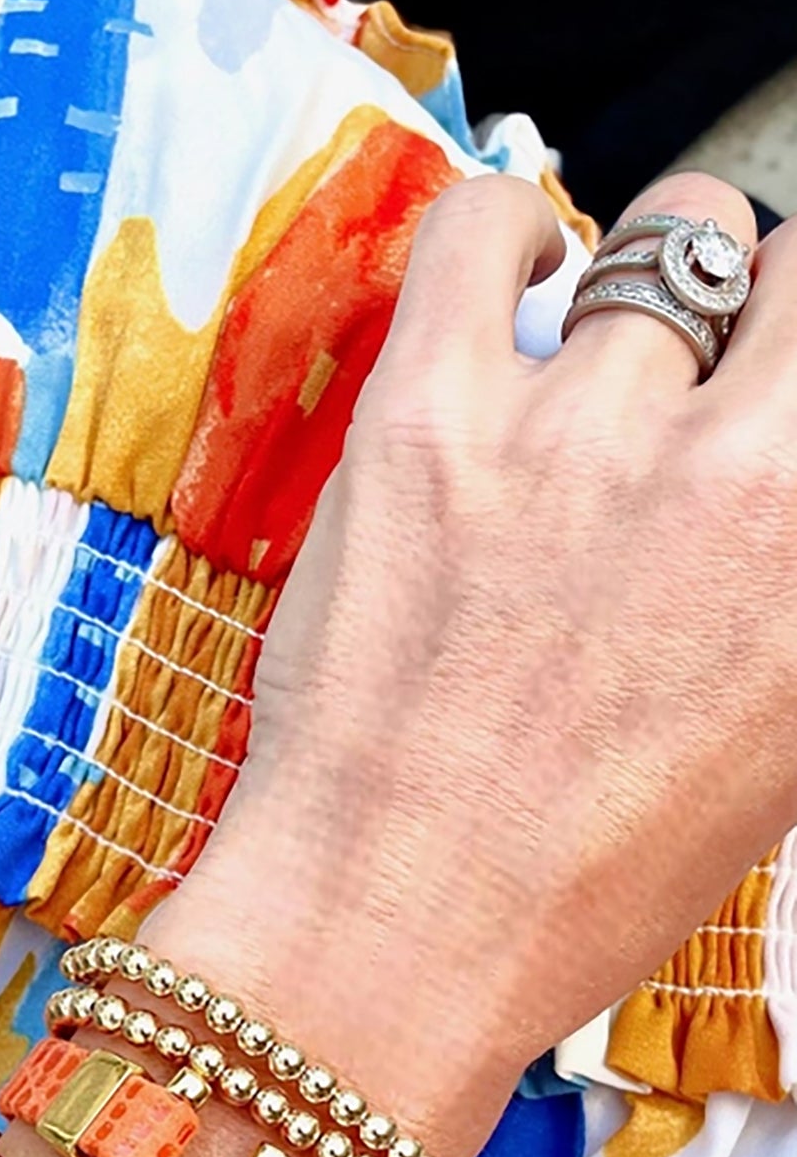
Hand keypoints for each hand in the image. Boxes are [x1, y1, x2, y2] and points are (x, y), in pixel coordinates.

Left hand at [0, 169, 795, 1156]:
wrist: (399, 929)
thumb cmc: (580, 880)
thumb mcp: (770, 748)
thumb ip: (784, 584)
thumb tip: (767, 499)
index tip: (762, 404)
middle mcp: (735, 475)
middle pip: (795, 274)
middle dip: (753, 329)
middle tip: (692, 398)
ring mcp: (579, 431)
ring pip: (666, 243)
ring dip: (644, 298)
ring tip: (588, 372)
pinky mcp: (430, 416)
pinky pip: (483, 226)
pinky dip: (504, 240)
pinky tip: (502, 297)